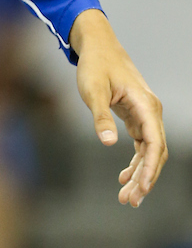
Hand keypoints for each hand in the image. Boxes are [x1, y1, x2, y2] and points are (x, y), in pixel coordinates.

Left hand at [70, 9, 166, 206]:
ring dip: (140, 174)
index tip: (142, 189)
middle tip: (129, 201)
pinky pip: (141, 145)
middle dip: (145, 179)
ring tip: (126, 197)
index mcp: (145, 105)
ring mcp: (145, 114)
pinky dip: (135, 162)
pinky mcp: (136, 116)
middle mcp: (151, 111)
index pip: (155, 144)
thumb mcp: (93, 89)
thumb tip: (108, 143)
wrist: (97, 46)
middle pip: (155, 152)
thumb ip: (100, 116)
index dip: (150, 169)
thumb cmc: (95, 64)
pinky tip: (123, 177)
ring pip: (149, 151)